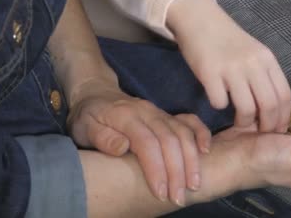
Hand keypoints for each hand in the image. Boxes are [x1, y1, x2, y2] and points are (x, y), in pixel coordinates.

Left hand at [67, 79, 211, 205]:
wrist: (96, 93)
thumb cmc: (89, 116)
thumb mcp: (84, 127)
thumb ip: (102, 138)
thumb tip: (123, 148)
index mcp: (125, 116)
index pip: (146, 143)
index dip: (156, 169)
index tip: (160, 192)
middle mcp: (147, 112)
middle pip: (169, 140)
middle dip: (177, 171)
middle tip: (179, 197)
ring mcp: (159, 112)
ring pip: (182, 133)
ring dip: (191, 159)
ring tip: (194, 185)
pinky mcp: (167, 115)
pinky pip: (189, 122)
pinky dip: (200, 134)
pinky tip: (206, 152)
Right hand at [167, 0, 290, 132]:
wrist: (200, 19)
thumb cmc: (227, 40)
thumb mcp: (253, 53)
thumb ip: (263, 75)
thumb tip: (271, 108)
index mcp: (267, 60)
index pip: (284, 95)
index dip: (283, 117)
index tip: (278, 129)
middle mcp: (253, 64)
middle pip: (269, 105)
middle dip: (266, 125)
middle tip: (259, 132)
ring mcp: (231, 68)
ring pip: (246, 108)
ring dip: (243, 122)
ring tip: (238, 122)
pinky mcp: (209, 72)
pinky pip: (219, 102)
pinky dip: (219, 106)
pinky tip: (217, 99)